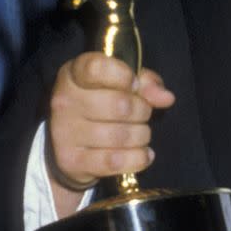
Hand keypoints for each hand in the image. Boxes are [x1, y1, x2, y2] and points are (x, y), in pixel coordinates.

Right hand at [46, 52, 174, 214]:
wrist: (69, 149)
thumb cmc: (102, 107)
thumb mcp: (122, 85)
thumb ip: (146, 83)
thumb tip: (166, 97)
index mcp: (73, 75)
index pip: (97, 68)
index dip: (124, 76)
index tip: (134, 85)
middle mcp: (64, 102)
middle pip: (120, 105)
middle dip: (143, 111)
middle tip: (141, 115)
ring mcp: (65, 133)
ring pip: (122, 136)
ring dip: (142, 136)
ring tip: (139, 134)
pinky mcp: (72, 161)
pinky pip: (117, 161)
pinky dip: (138, 158)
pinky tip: (142, 153)